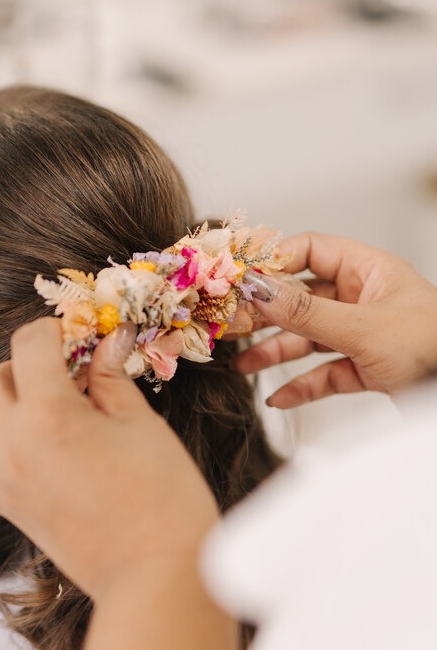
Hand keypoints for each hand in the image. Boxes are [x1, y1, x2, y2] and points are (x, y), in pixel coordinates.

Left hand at [0, 319, 218, 599]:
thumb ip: (112, 379)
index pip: (28, 343)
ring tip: (49, 411)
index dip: (53, 331)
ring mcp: (1, 479)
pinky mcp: (5, 508)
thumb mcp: (141, 424)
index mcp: (48, 413)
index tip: (77, 336)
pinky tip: (33, 448)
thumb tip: (107, 341)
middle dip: (27, 365)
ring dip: (6, 405)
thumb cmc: (162, 497)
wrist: (153, 576)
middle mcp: (11, 442)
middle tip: (69, 373)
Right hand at [235, 232, 436, 408]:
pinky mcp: (369, 370)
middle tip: (233, 325)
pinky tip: (279, 398)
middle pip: (303, 299)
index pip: (311, 251)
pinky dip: (302, 386)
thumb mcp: (363, 328)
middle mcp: (365, 299)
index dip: (274, 261)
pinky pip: (326, 374)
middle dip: (267, 313)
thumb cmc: (433, 348)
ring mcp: (366, 336)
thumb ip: (306, 312)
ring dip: (276, 353)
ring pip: (310, 339)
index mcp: (370, 271)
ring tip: (244, 366)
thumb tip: (257, 288)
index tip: (240, 277)